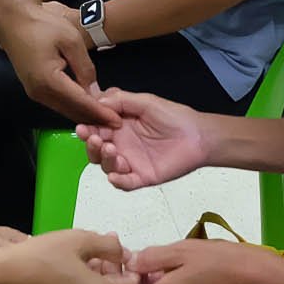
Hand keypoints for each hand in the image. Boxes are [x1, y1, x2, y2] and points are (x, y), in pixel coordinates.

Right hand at [0, 0, 114, 125]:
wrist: (13, 19)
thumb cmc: (43, 25)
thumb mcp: (71, 40)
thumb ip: (85, 67)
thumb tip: (94, 91)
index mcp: (49, 80)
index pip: (80, 103)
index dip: (100, 113)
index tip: (118, 122)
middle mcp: (39, 92)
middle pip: (71, 112)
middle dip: (94, 119)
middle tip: (116, 124)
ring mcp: (34, 93)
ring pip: (64, 110)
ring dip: (84, 115)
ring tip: (105, 117)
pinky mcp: (33, 89)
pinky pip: (57, 103)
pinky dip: (73, 107)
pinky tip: (87, 106)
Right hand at [0, 229, 138, 283]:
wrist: (3, 275)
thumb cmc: (41, 255)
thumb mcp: (80, 240)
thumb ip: (111, 247)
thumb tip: (126, 255)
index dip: (128, 267)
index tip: (117, 251)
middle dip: (111, 269)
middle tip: (102, 245)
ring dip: (96, 277)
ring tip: (84, 254)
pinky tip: (70, 268)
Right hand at [80, 89, 213, 190]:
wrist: (199, 136)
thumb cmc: (174, 116)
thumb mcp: (146, 101)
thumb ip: (121, 100)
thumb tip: (96, 101)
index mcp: (119, 126)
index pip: (96, 128)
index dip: (88, 128)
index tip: (83, 125)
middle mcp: (121, 145)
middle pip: (96, 149)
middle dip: (91, 144)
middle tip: (94, 139)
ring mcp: (130, 162)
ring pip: (107, 165)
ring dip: (104, 158)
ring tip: (111, 149)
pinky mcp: (142, 177)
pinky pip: (125, 183)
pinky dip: (118, 181)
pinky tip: (115, 176)